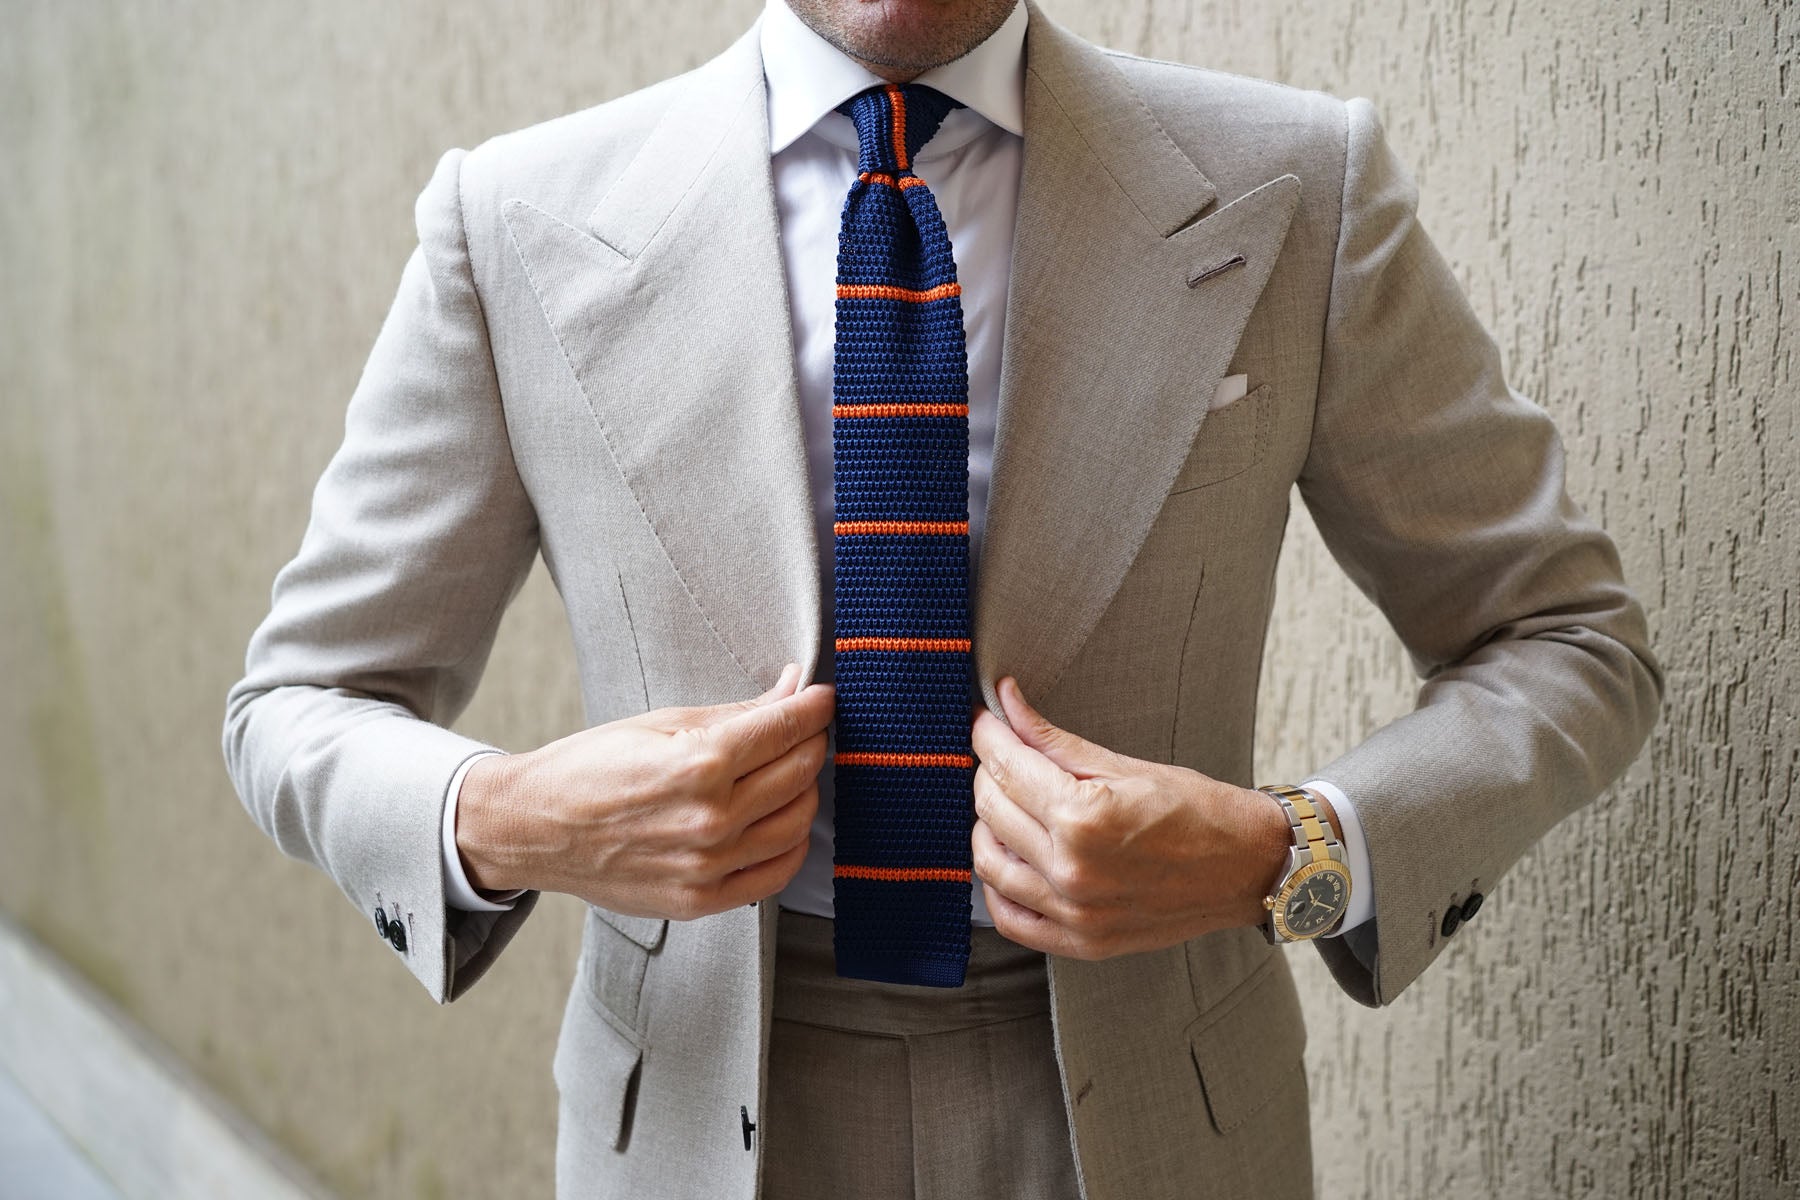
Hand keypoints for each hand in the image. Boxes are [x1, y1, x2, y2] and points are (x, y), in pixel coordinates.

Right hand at [457, 664, 833, 920]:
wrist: (535, 829)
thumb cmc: (591, 768)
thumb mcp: (662, 721)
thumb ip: (738, 712)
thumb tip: (792, 689)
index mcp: (700, 764)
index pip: (787, 729)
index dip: (814, 706)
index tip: (822, 697)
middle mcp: (711, 819)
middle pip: (800, 772)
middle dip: (810, 741)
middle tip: (802, 728)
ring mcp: (709, 866)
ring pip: (798, 821)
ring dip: (806, 789)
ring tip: (789, 770)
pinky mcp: (702, 900)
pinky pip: (777, 872)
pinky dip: (793, 842)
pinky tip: (783, 820)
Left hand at [969, 677, 1295, 959]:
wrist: (1248, 867)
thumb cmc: (1197, 810)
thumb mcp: (1125, 765)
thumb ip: (1054, 739)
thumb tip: (1006, 702)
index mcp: (1084, 818)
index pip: (1006, 767)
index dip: (988, 735)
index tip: (985, 719)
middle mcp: (1072, 870)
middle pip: (991, 809)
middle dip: (989, 771)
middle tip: (1003, 753)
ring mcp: (1074, 913)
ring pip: (989, 862)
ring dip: (987, 824)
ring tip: (1008, 801)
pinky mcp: (1081, 942)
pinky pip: (1009, 917)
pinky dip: (998, 884)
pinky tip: (1012, 855)